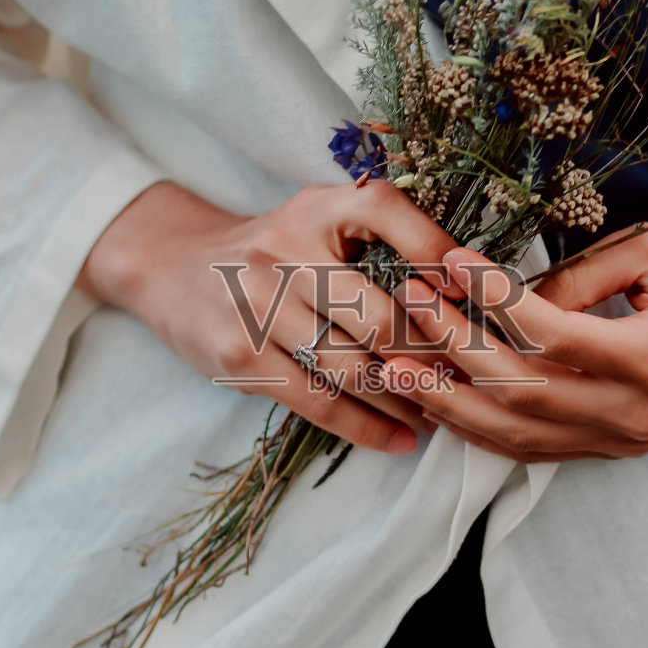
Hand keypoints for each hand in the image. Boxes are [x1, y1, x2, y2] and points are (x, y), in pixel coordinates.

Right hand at [76, 179, 457, 454]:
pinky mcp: (239, 356)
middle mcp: (283, 250)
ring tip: (443, 415)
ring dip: (407, 399)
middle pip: (379, 313)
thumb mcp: (315, 221)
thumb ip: (376, 240)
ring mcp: (257, 305)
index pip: (383, 210)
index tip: (475, 293)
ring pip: (353, 366)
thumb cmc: (270, 251)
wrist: (171, 267)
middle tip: (472, 380)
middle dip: (434, 354)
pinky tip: (401, 438)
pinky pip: (317, 401)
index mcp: (314, 208)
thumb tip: (465, 293)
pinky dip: (367, 426)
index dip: (435, 250)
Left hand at [380, 227, 647, 463]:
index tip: (451, 263)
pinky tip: (438, 401)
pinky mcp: (612, 451)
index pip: (551, 335)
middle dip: (454, 350)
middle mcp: (634, 414)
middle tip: (408, 309)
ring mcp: (622, 441)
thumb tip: (503, 293)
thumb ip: (578, 274)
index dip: (493, 300)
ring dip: (451, 403)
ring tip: (396, 368)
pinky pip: (532, 450)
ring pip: (517, 436)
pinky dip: (479, 428)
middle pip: (522, 391)